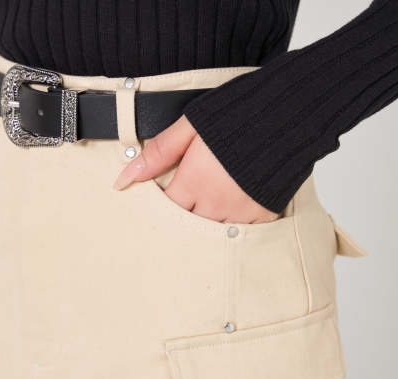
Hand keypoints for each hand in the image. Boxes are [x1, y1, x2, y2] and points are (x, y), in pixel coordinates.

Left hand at [114, 115, 279, 223]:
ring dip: (209, 218)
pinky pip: (242, 230)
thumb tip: (123, 180)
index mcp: (195, 181)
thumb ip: (158, 154)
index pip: (168, 209)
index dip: (165, 203)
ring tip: (216, 196)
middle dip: (186, 213)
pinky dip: (235, 221)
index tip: (170, 193)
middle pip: (188, 224)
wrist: (290, 113)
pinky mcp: (264, 214)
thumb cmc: (239, 114)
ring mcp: (242, 211)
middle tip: (193, 195)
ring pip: (214, 230)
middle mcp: (216, 203)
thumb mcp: (191, 126)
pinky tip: (236, 200)